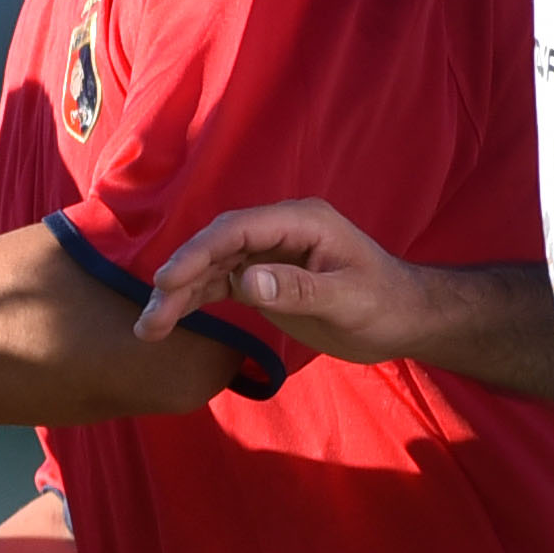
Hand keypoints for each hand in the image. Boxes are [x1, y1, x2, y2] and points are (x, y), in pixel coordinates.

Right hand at [141, 199, 423, 358]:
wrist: (406, 319)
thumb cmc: (386, 304)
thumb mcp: (347, 299)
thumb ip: (298, 288)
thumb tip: (246, 281)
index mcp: (302, 223)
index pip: (237, 230)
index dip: (199, 253)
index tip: (167, 283)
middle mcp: (279, 232)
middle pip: (215, 247)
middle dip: (179, 278)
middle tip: (150, 316)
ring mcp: (269, 254)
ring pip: (211, 268)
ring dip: (178, 295)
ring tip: (148, 329)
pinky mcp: (263, 278)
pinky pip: (218, 284)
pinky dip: (193, 301)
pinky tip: (168, 322)